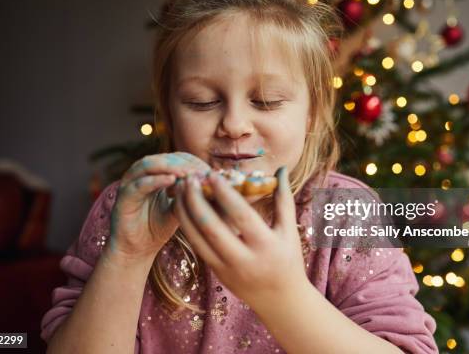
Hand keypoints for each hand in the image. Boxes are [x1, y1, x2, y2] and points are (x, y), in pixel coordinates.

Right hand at [107, 152, 210, 261]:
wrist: (135, 251)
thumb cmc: (157, 228)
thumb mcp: (178, 210)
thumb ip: (189, 196)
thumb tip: (212, 186)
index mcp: (155, 174)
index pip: (176, 159)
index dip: (193, 162)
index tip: (210, 171)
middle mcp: (141, 174)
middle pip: (163, 158)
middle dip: (184, 164)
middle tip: (201, 172)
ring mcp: (130, 183)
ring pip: (149, 165)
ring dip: (170, 167)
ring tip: (188, 174)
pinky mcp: (123, 197)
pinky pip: (139, 184)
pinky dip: (155, 180)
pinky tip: (172, 181)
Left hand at [173, 166, 307, 307]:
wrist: (280, 300)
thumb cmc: (288, 260)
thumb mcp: (289, 230)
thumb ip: (284, 199)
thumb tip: (282, 168)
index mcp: (265, 246)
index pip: (241, 216)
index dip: (225, 194)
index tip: (212, 174)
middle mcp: (244, 260)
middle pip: (212, 228)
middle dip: (196, 201)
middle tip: (188, 178)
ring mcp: (226, 269)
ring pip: (197, 238)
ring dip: (184, 211)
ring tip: (179, 188)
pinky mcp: (216, 272)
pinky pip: (196, 246)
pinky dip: (187, 225)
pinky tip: (181, 207)